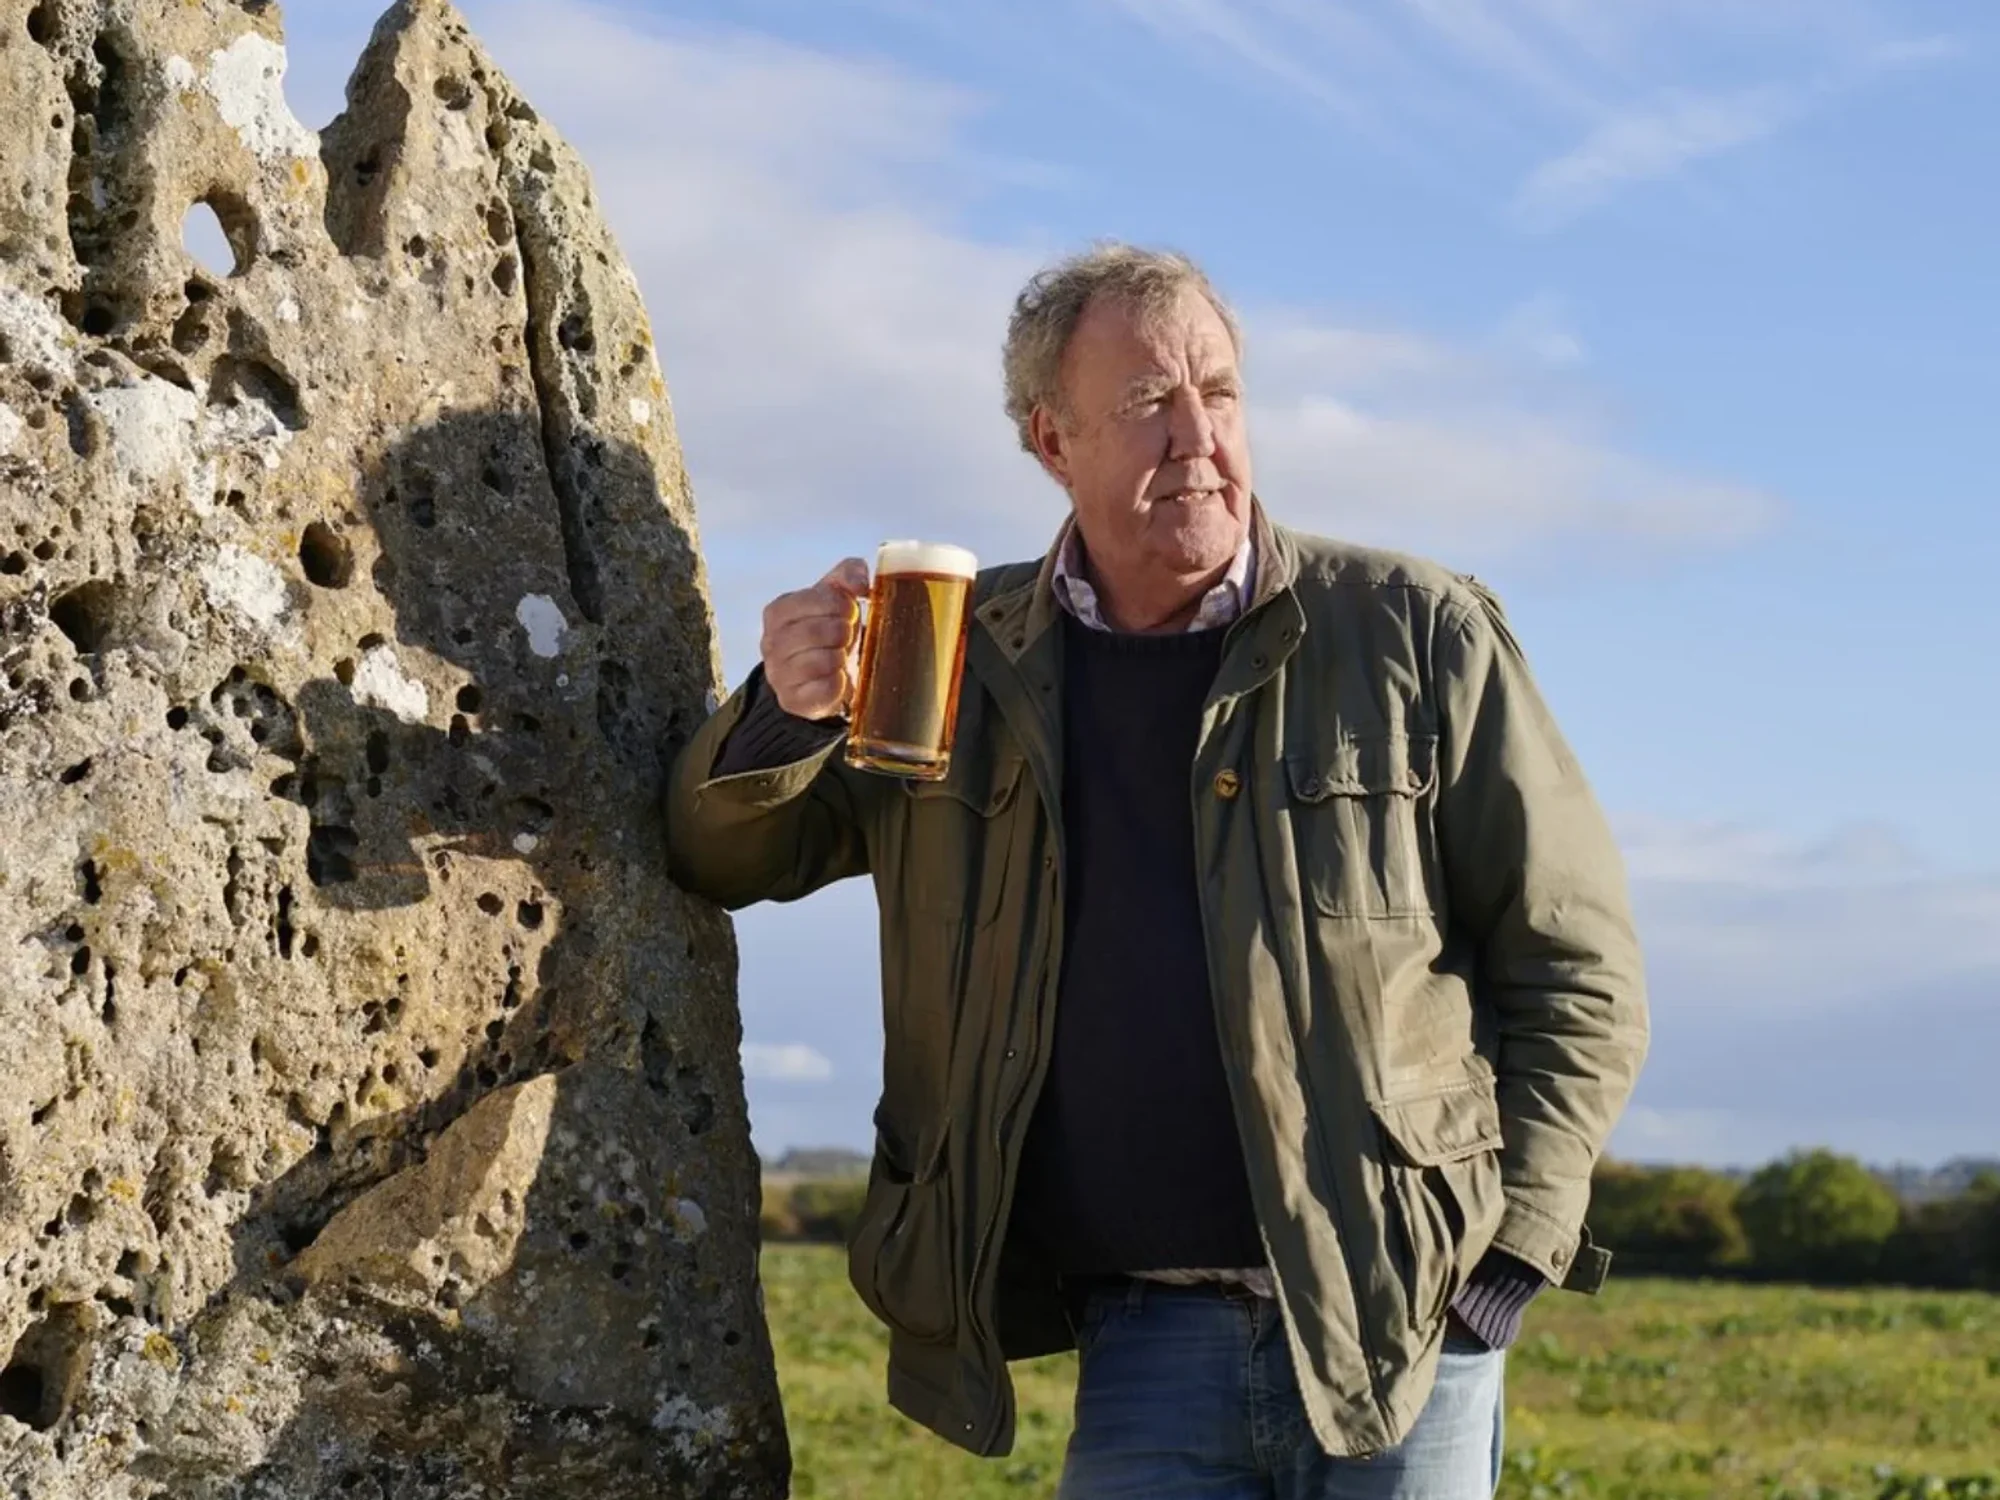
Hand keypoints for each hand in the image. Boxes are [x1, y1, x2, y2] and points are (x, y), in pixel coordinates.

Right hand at [759, 558, 869, 720]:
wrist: (824, 671)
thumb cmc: (831, 626)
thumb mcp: (837, 593)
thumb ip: (849, 573)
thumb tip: (861, 584)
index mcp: (777, 612)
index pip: (815, 599)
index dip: (841, 605)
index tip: (849, 612)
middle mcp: (771, 643)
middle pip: (818, 631)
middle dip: (843, 633)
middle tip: (846, 637)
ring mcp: (778, 674)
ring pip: (822, 662)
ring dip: (841, 658)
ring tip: (841, 656)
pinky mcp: (792, 701)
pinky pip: (824, 690)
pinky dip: (839, 683)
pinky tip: (839, 677)